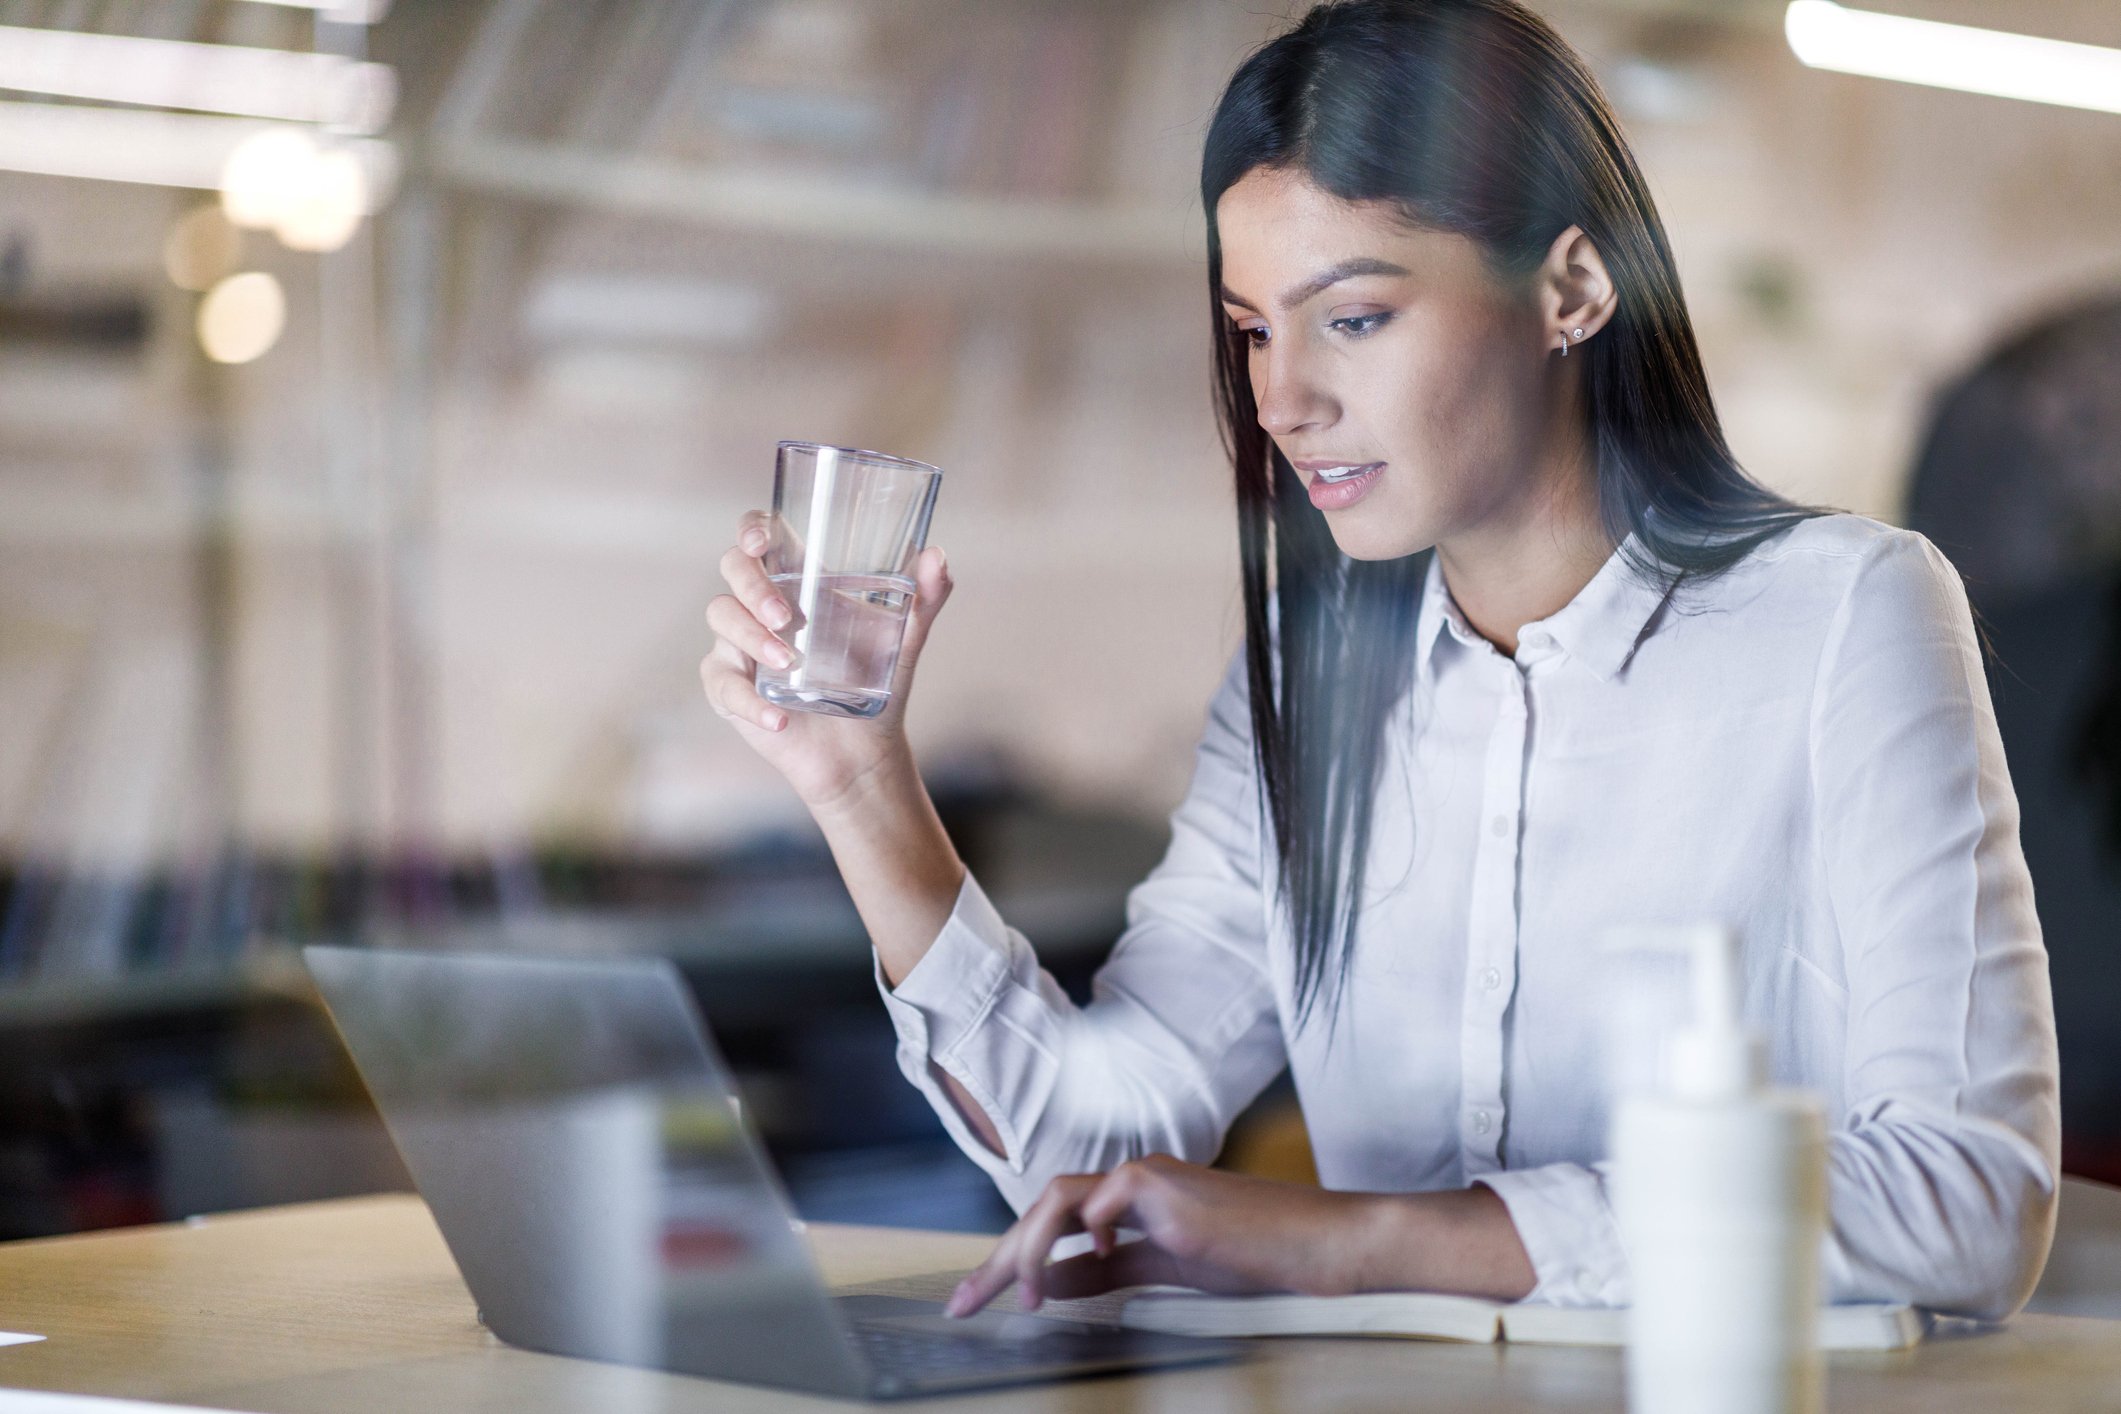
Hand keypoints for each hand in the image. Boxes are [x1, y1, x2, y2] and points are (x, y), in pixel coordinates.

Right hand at [700, 510, 953, 812]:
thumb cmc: (876, 684)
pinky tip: (778, 717)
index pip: (760, 537)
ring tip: (789, 664)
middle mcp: (762, 606)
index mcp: (798, 582)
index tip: (763, 542)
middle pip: (733, 568)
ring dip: (751, 637)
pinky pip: (723, 683)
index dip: (753, 529)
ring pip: (721, 617)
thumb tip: (937, 557)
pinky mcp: (730, 688)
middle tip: (785, 617)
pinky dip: (749, 701)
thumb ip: (925, 598)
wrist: (861, 750)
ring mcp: (740, 644)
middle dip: (753, 586)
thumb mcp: (905, 640)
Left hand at [945, 1156, 1384, 1316]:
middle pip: (1043, 1211)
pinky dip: (1082, 1233)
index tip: (977, 1300)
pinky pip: (1101, 1200)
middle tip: (962, 1304)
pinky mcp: (1166, 1187)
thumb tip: (1049, 1286)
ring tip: (1018, 1296)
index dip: (1013, 1262)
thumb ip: (1109, 1275)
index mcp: (1136, 1206)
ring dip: (1027, 1248)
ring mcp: (1150, 1180)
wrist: (1322, 1245)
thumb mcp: (1170, 1273)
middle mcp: (1135, 1185)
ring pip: (1058, 1198)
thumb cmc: (1262, 1260)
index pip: (1057, 1229)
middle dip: (999, 1258)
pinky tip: (1087, 1264)